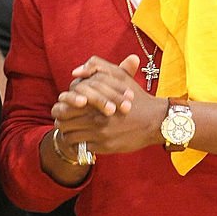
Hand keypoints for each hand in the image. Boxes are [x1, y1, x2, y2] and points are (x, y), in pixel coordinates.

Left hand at [51, 54, 165, 154]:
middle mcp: (95, 118)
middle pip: (63, 123)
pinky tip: (86, 139)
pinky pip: (83, 148)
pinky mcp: (105, 147)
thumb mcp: (119, 76)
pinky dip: (82, 144)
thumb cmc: (136, 97)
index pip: (64, 106)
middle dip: (62, 122)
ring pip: (70, 137)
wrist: (155, 121)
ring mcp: (100, 134)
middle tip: (64, 121)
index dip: (60, 108)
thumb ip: (97, 67)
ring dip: (70, 134)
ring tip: (74, 131)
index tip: (63, 108)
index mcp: (95, 100)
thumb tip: (75, 73)